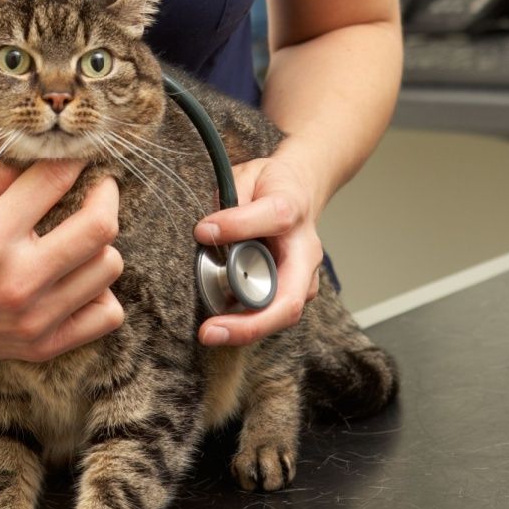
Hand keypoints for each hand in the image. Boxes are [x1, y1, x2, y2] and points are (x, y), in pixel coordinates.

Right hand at [0, 160, 124, 360]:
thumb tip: (47, 163)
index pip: (55, 181)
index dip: (71, 160)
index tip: (73, 158)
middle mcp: (15, 282)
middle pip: (100, 227)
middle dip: (104, 193)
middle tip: (95, 186)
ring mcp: (30, 320)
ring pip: (108, 267)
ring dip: (100, 243)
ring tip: (76, 234)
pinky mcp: (38, 346)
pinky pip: (106, 315)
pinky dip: (100, 291)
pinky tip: (75, 275)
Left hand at [193, 155, 323, 345]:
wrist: (300, 191)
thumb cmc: (271, 186)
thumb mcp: (246, 177)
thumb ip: (230, 202)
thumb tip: (207, 232)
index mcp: (292, 210)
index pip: (273, 218)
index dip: (238, 225)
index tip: (202, 231)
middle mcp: (305, 251)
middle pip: (289, 299)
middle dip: (250, 323)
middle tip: (209, 331)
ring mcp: (306, 277)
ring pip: (283, 314)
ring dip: (246, 329)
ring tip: (211, 331)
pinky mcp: (297, 292)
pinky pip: (274, 314)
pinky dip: (247, 323)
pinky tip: (222, 325)